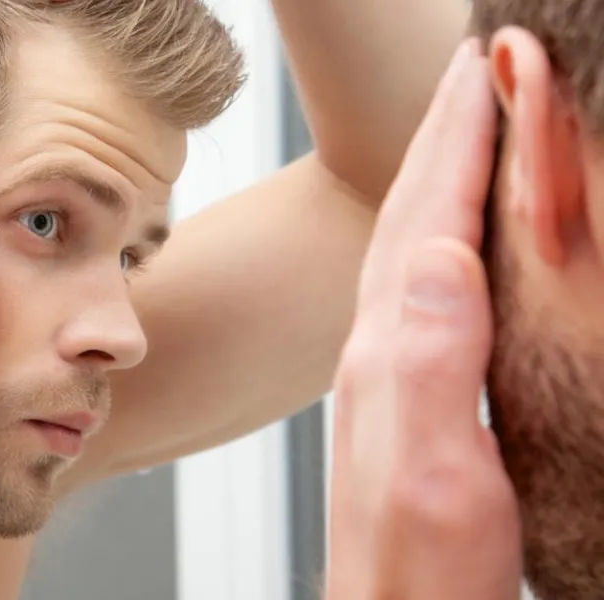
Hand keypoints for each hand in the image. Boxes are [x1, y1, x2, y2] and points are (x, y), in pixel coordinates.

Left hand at [326, 40, 522, 599]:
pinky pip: (422, 292)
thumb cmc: (418, 572)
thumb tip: (437, 256)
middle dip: (441, 140)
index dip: (457, 144)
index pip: (426, 224)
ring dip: (438, 182)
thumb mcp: (434, 470)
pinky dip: (443, 242)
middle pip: (409, 222)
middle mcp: (379, 355)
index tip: (481, 72)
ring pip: (412, 250)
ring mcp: (390, 375)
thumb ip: (432, 364)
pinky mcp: (410, 400)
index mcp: (390, 356)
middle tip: (471, 73)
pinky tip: (453, 247)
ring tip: (462, 134)